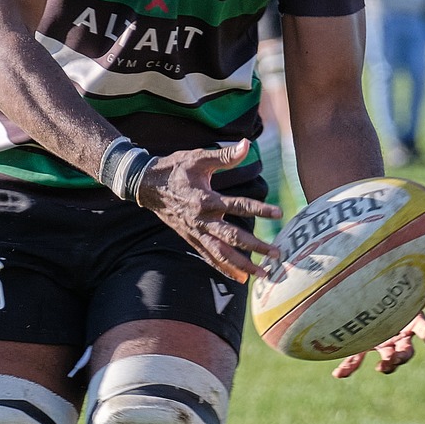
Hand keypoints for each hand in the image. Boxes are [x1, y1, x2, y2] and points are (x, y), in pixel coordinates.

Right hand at [135, 138, 282, 281]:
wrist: (145, 185)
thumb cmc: (174, 169)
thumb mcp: (198, 158)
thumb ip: (225, 155)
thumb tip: (248, 144)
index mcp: (205, 199)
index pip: (238, 206)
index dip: (260, 209)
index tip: (279, 213)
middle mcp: (201, 220)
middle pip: (233, 237)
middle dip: (256, 247)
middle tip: (277, 254)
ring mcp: (195, 232)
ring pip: (222, 254)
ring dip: (243, 265)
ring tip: (263, 274)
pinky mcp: (191, 239)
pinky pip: (209, 257)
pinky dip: (225, 269)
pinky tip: (240, 279)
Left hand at [332, 286, 424, 378]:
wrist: (373, 286)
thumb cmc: (399, 284)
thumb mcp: (414, 284)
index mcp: (412, 321)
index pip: (423, 328)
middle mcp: (399, 335)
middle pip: (406, 350)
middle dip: (404, 355)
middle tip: (399, 357)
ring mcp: (382, 341)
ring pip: (386, 357)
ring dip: (386, 364)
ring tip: (382, 368)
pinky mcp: (364, 345)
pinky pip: (357, 358)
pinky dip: (349, 367)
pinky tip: (338, 375)